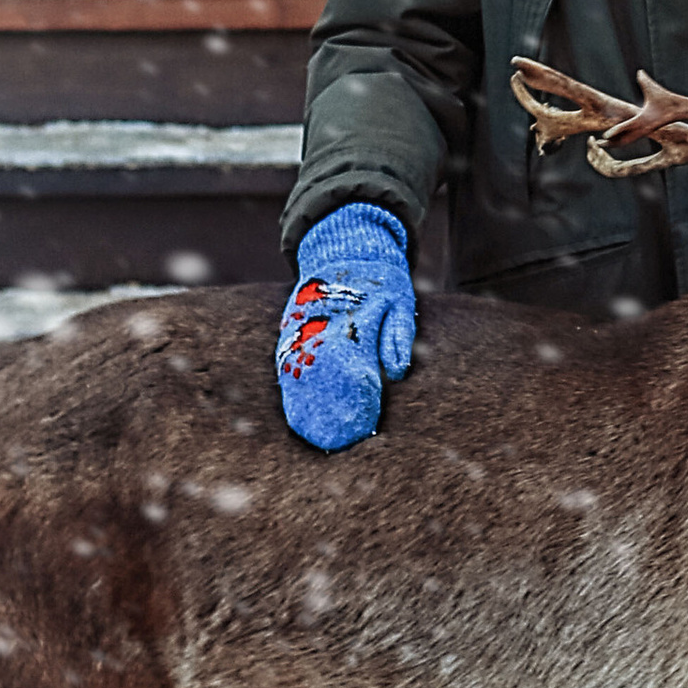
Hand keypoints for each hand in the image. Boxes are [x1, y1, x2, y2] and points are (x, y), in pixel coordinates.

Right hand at [275, 204, 415, 450]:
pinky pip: (286, 359)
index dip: (357, 400)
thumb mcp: (401, 301)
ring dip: (304, 402)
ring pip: (298, 369)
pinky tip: (294, 407)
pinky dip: (290, 384)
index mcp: (356, 318)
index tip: (362, 426)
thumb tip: (398, 373)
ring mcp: (303, 324)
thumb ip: (399, 336)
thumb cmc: (382, 280)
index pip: (355, 369)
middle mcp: (324, 324)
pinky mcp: (291, 325)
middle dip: (328, 409)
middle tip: (335, 441)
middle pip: (322, 375)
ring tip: (310, 433)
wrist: (347, 246)